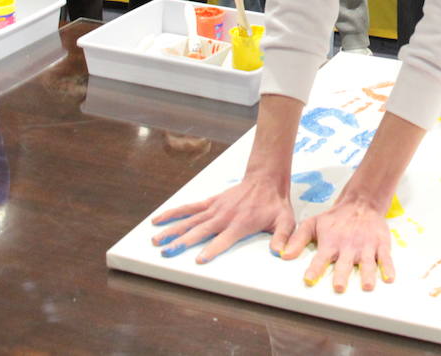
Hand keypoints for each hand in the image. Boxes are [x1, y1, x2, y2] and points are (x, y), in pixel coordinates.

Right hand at [150, 174, 296, 263]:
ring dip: (172, 230)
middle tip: (167, 253)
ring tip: (156, 241)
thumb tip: (279, 254)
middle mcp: (224, 216)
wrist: (266, 179)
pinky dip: (173, 213)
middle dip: (183, 243)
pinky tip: (158, 220)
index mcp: (240, 224)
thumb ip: (282, 238)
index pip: (223, 240)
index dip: (212, 249)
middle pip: (200, 231)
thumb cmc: (274, 204)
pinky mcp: (210, 202)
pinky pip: (189, 208)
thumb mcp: (285, 222)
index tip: (199, 259)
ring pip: (189, 221)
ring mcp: (214, 208)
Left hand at [281, 192, 394, 291]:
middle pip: (345, 264)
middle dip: (342, 275)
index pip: (321, 259)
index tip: (309, 279)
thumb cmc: (335, 218)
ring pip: (367, 263)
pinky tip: (389, 278)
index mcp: (331, 243)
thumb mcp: (312, 224)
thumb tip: (283, 255)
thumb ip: (298, 240)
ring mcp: (366, 246)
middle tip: (339, 286)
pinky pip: (385, 258)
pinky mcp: (381, 245)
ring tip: (367, 286)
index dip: (315, 269)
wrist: (361, 203)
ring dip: (367, 274)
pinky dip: (388, 268)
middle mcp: (348, 247)